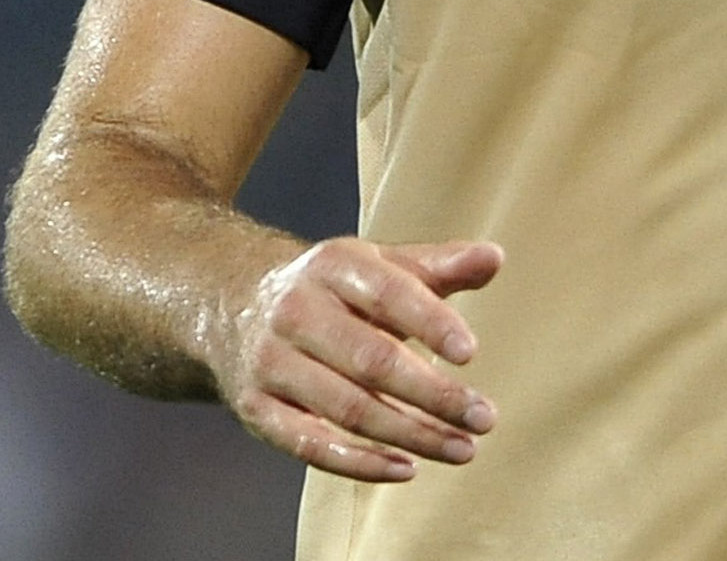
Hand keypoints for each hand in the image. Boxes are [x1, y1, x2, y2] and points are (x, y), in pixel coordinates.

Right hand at [215, 236, 503, 481]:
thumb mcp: (377, 265)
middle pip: (371, 360)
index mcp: (330, 265)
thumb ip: (437, 266)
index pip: (386, 292)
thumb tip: (494, 258)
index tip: (471, 353)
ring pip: (349, 409)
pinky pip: (311, 445)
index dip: (429, 322)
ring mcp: (273, 362)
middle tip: (484, 417)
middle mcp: (296, 311)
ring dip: (412, 435)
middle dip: (433, 394)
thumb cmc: (330, 290)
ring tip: (464, 449)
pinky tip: (407, 468)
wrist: (232, 303)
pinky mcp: (258, 409)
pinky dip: (361, 463)